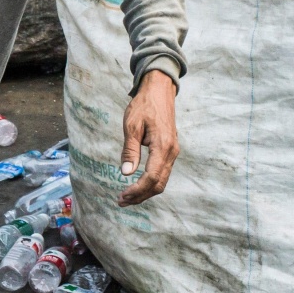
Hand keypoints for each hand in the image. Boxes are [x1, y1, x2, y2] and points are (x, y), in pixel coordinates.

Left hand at [118, 70, 178, 205]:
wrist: (159, 91)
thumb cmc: (144, 105)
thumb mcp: (131, 125)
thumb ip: (130, 150)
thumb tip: (126, 173)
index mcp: (163, 146)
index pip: (151, 177)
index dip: (137, 190)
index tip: (122, 196)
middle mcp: (171, 152)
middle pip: (158, 184)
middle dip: (140, 196)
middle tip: (121, 201)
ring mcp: (173, 152)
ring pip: (162, 181)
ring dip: (145, 192)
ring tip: (127, 197)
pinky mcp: (170, 151)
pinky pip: (162, 173)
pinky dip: (150, 183)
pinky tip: (137, 185)